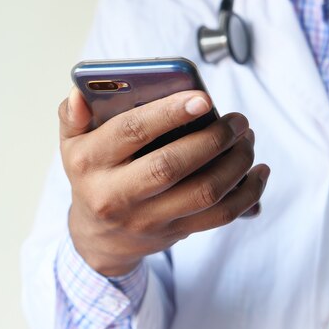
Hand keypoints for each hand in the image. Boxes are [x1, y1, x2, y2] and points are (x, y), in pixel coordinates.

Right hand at [59, 87, 269, 276]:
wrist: (97, 235)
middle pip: (170, 166)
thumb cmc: (91, 176)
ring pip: (202, 193)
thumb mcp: (71, 144)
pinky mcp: (172, 233)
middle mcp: (114, 194)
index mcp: (89, 163)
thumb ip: (73, 115)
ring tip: (247, 139)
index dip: (168, 113)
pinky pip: (219, 216)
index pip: (130, 132)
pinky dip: (247, 193)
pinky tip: (257, 171)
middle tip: (237, 120)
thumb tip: (80, 92)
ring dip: (235, 163)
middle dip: (212, 139)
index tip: (203, 98)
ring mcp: (145, 218)